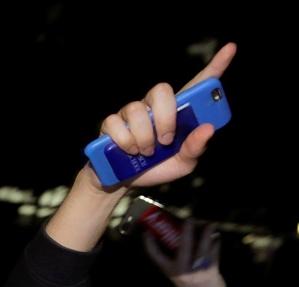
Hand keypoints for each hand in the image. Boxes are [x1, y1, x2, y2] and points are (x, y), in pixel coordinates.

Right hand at [90, 43, 236, 190]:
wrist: (126, 184)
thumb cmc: (158, 168)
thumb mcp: (183, 164)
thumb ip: (195, 147)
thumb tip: (207, 129)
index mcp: (178, 112)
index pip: (198, 83)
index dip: (216, 65)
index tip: (230, 49)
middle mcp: (155, 107)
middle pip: (161, 89)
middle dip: (165, 117)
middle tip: (166, 140)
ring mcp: (131, 113)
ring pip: (137, 110)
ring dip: (144, 136)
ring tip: (146, 152)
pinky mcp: (110, 124)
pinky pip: (116, 124)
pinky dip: (125, 142)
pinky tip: (129, 152)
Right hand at [144, 218, 228, 286]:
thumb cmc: (189, 286)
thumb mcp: (177, 274)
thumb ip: (176, 260)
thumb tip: (176, 239)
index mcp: (170, 271)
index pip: (156, 256)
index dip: (150, 244)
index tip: (146, 233)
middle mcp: (182, 270)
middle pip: (183, 247)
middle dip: (186, 231)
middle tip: (189, 219)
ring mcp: (197, 270)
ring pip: (202, 248)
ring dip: (207, 235)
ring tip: (210, 225)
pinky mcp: (211, 269)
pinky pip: (214, 253)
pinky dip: (216, 244)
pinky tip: (216, 237)